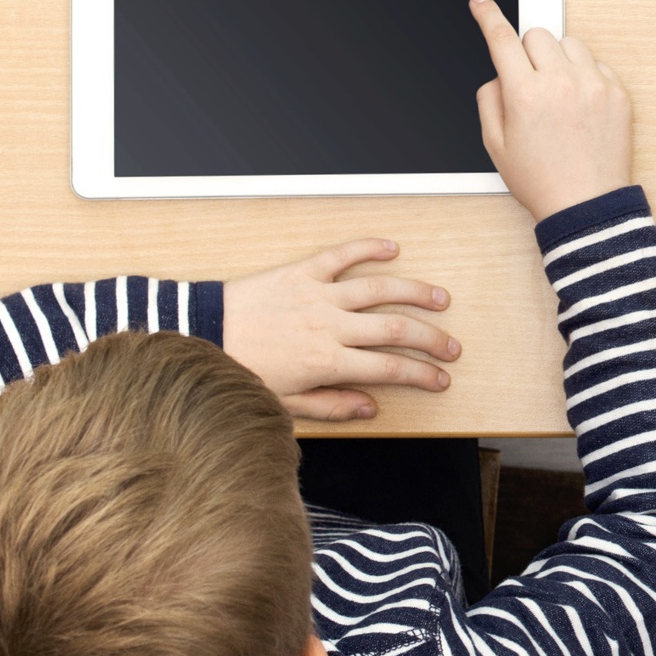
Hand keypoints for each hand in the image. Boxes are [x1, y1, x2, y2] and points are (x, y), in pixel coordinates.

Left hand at [222, 239, 457, 421]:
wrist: (203, 334)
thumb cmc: (243, 370)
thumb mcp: (285, 403)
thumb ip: (332, 406)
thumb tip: (371, 407)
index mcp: (327, 362)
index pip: (389, 369)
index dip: (422, 375)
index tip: (441, 379)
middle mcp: (329, 326)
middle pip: (395, 330)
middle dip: (431, 339)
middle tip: (452, 346)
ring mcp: (318, 295)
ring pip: (378, 289)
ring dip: (414, 292)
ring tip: (439, 299)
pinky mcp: (302, 271)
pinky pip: (341, 255)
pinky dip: (368, 248)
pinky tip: (391, 247)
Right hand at [470, 0, 632, 220]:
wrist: (587, 207)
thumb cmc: (542, 181)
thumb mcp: (496, 146)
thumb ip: (489, 100)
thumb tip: (499, 75)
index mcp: (525, 95)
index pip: (501, 39)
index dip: (488, 15)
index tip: (482, 2)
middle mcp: (560, 83)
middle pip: (537, 35)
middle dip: (527, 52)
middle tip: (530, 83)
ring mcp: (593, 85)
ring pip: (569, 43)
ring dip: (558, 60)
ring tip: (559, 96)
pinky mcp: (617, 93)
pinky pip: (596, 64)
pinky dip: (585, 76)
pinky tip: (580, 107)